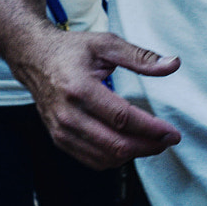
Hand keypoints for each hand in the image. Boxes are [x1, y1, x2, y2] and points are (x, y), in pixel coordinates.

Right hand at [10, 27, 181, 168]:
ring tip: (152, 142)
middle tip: (168, 139)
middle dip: (148, 146)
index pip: (122, 118)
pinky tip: (129, 146)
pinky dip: (115, 158)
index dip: (151, 129)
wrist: (34, 57)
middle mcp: (68, 114)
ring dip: (134, 154)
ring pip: (106, 157)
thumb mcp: (106, 44)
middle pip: (116, 144)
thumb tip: (172, 65)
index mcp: (79, 88)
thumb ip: (140, 57)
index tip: (171, 132)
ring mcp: (61, 130)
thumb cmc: (70, 50)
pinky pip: (93, 160)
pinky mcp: (59, 139)